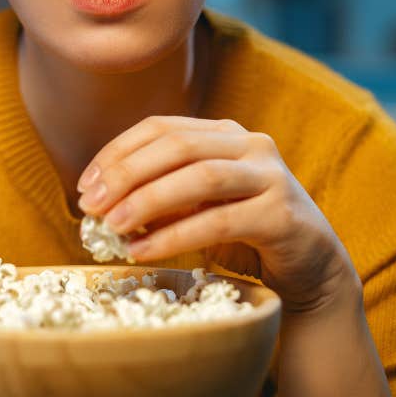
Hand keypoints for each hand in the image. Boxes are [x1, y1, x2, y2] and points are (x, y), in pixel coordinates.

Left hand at [76, 116, 359, 313]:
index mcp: (224, 133)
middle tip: (92, 205)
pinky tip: (144, 251)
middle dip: (127, 173)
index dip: (118, 152)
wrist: (310, 269)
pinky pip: (220, 220)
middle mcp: (250, 144)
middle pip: (178, 145)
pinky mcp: (282, 214)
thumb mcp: (198, 206)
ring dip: (149, 200)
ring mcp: (271, 176)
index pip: (162, 127)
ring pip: (200, 177)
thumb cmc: (244, 234)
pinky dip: (176, 236)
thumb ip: (162, 195)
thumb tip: (101, 203)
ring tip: (113, 227)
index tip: (86, 185)